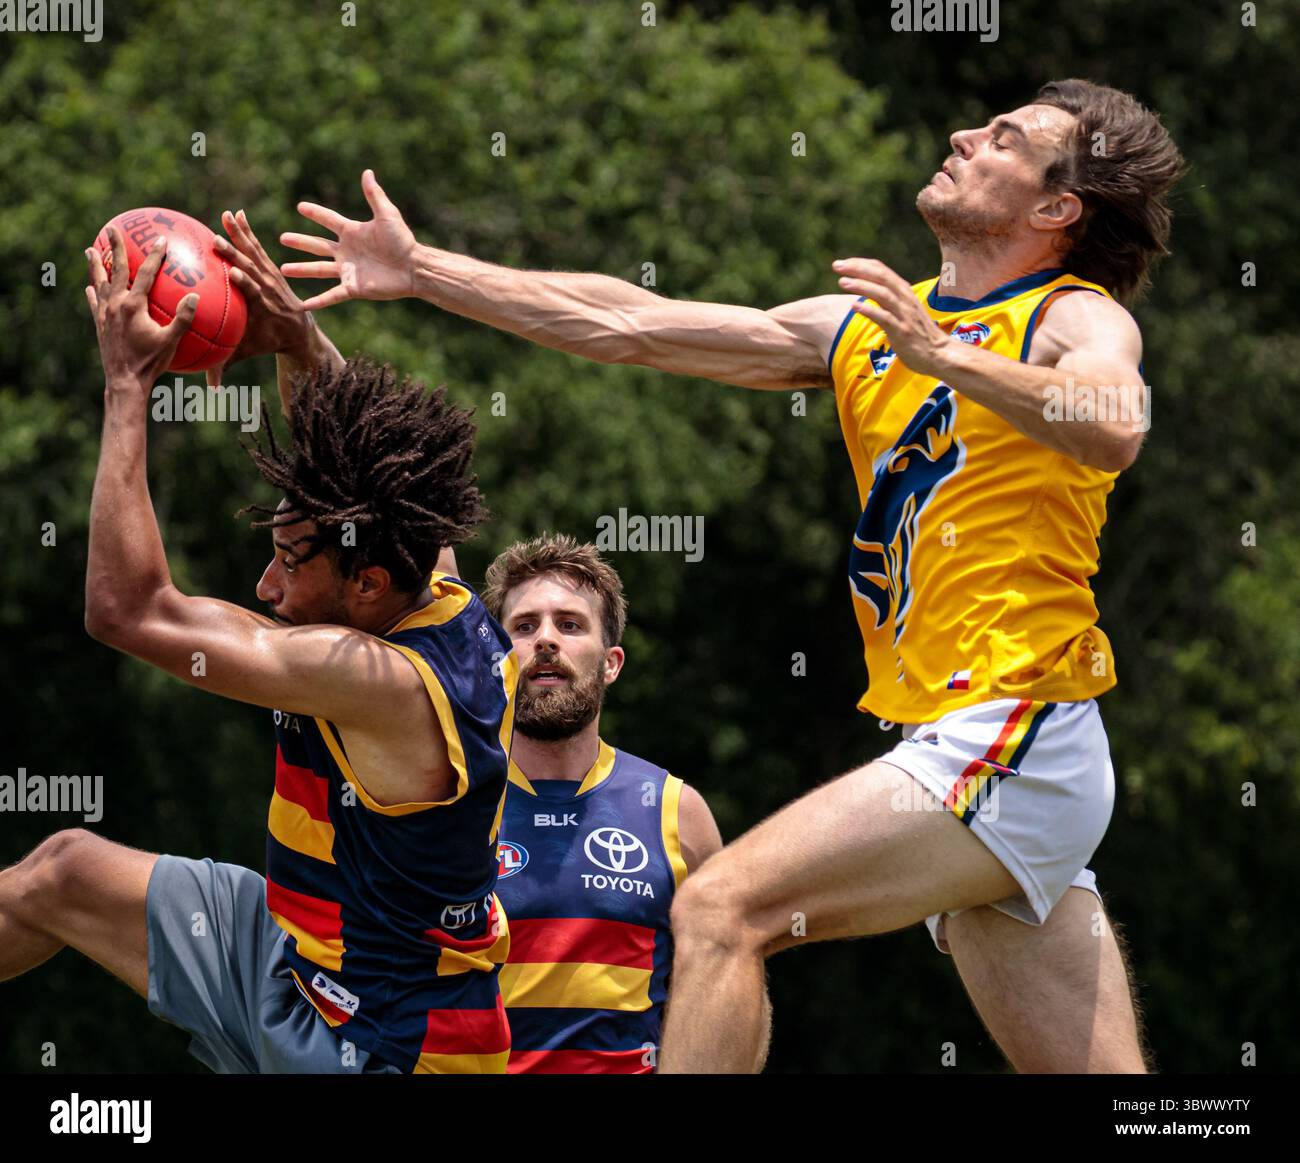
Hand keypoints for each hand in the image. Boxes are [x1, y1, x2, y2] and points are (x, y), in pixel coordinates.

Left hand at [86, 228, 196, 388]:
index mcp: (134, 305)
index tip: (161, 240)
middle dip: (115, 247)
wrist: (124, 381)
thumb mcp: (171, 342)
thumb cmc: (151, 362)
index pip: (145, 274)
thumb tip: (196, 298)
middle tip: (112, 229)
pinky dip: (92, 293)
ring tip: (90, 250)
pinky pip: (94, 303)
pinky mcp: (99, 324)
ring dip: (94, 265)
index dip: (155, 256)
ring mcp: (104, 313)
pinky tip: (90, 288)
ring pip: (98, 282)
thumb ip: (183, 319)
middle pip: (115, 269)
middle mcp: (115, 304)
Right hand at [208, 209, 315, 387]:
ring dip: (241, 235)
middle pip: (252, 270)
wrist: (298, 330)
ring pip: (255, 253)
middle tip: (219, 241)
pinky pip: (257, 247)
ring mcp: (271, 277)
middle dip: (237, 255)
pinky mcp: (270, 267)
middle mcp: (269, 290)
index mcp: (264, 309)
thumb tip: (208, 387)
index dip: (247, 284)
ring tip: (228, 216)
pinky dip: (248, 232)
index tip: (234, 274)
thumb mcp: (247, 353)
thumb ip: (226, 366)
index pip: (255, 295)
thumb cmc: (266, 342)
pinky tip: (237, 214)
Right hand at [280, 169, 417, 309]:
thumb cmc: (402, 241)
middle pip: (318, 245)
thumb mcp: (387, 215)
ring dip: (301, 270)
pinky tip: (303, 305)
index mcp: (352, 232)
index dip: (315, 213)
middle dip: (300, 242)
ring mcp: (348, 270)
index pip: (329, 219)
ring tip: (283, 269)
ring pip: (319, 270)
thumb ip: (374, 195)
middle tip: (282, 238)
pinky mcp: (353, 288)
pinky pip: (331, 296)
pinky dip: (318, 301)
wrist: (413, 268)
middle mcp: (347, 251)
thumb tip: (367, 172)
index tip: (300, 207)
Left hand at [833, 257, 949, 378]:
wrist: (938, 353)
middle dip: (858, 269)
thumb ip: (888, 299)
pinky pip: (884, 318)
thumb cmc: (918, 333)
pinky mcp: (902, 331)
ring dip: (861, 286)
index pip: (882, 270)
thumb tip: (868, 292)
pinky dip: (869, 311)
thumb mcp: (904, 310)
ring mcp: (904, 315)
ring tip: (842, 282)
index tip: (843, 263)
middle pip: (881, 277)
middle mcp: (905, 299)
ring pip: (882, 294)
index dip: (861, 264)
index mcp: (904, 292)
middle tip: (837, 265)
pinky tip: (854, 306)